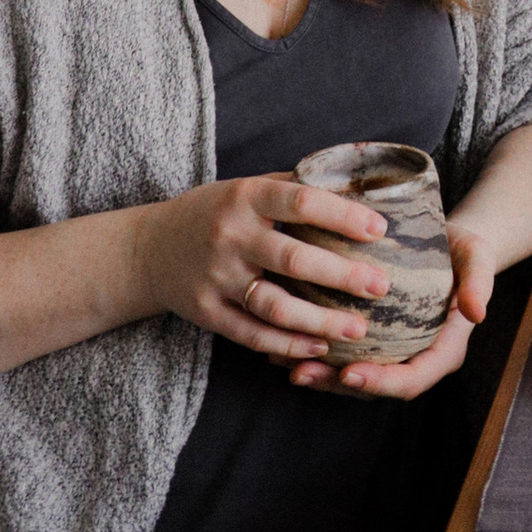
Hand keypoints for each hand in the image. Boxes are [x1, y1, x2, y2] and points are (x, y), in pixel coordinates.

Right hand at [131, 173, 390, 366]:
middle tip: (382, 286)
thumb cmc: (214, 212)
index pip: (302, 202)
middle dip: (343, 276)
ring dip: (321, 321)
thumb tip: (360, 184)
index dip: (344, 216)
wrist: (149, 249)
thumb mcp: (245, 186)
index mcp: (245, 197)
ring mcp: (216, 278)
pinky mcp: (207, 313)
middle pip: (294, 259)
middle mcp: (230, 236)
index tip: (380, 230)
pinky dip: (289, 344)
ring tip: (359, 330)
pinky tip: (320, 347)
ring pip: (276, 306)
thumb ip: (294, 186)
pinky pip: (253, 334)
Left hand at [290, 220, 495, 399]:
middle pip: (373, 386)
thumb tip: (476, 313)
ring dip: (317, 373)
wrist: (453, 242)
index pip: (410, 380)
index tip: (349, 373)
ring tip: (282, 360)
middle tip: (301, 372)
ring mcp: (392, 352)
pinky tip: (282, 340)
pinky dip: (313, 352)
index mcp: (443, 351)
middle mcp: (415, 358)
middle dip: (335, 384)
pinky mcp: (373, 339)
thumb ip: (480, 283)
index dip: (379, 382)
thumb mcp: (478, 259)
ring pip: (351, 375)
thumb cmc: (466, 251)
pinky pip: (342, 355)